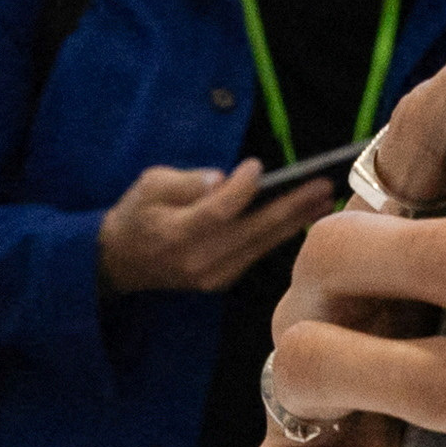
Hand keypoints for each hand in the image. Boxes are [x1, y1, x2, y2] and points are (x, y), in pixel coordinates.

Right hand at [99, 161, 336, 297]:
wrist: (121, 261)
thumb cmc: (137, 214)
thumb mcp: (148, 185)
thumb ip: (184, 181)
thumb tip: (220, 179)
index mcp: (174, 234)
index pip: (216, 212)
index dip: (239, 189)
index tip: (257, 165)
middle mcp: (197, 260)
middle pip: (252, 232)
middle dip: (291, 207)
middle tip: (323, 185)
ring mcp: (211, 276)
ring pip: (261, 246)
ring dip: (295, 222)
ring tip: (325, 199)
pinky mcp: (220, 281)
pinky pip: (256, 255)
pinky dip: (280, 235)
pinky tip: (302, 216)